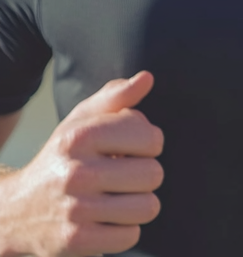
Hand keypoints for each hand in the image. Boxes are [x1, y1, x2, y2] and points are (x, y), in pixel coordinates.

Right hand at [0, 72, 163, 256]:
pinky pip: (131, 236)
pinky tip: (105, 221)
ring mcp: (74, 209)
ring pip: (148, 207)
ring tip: (116, 199)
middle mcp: (75, 172)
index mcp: (80, 137)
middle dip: (143, 176)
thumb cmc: (61, 159)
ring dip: (138, 205)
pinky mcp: (74, 241)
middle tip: (121, 178)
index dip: (148, 144)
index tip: (130, 149)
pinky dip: (124, 231)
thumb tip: (147, 78)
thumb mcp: (80, 122)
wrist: (12, 212)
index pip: (152, 138)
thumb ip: (115, 96)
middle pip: (154, 174)